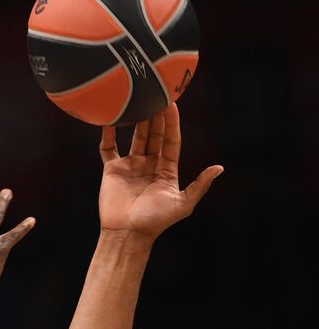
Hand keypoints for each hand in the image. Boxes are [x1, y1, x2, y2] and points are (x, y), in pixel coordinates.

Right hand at [98, 103, 222, 239]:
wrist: (127, 234)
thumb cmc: (155, 221)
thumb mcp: (183, 204)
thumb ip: (199, 185)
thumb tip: (219, 168)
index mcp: (166, 170)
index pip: (171, 140)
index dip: (172, 123)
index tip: (173, 103)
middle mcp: (149, 165)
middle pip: (154, 134)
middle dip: (156, 116)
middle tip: (156, 94)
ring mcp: (130, 166)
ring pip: (135, 136)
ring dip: (137, 119)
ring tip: (138, 100)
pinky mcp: (112, 170)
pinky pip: (109, 148)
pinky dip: (108, 134)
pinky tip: (109, 118)